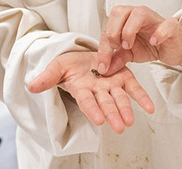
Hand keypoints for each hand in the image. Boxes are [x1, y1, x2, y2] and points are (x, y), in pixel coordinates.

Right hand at [28, 51, 154, 133]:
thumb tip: (31, 86)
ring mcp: (111, 84)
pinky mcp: (124, 76)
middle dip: (112, 115)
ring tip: (131, 121)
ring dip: (125, 109)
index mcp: (82, 89)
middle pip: (106, 103)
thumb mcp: (57, 67)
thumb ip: (47, 77)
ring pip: (119, 98)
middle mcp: (98, 90)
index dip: (92, 110)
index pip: (87, 101)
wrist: (84, 54)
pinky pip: (134, 88)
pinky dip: (142, 98)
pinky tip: (150, 108)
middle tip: (120, 127)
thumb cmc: (69, 64)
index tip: (98, 120)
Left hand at [95, 5, 181, 76]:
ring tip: (129, 45)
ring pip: (139, 13)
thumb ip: (116, 59)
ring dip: (129, 30)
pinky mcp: (171, 26)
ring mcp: (155, 19)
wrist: (172, 48)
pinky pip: (166, 24)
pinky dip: (159, 33)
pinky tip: (153, 42)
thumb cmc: (152, 45)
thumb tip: (104, 69)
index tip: (103, 65)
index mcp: (126, 20)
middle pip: (119, 11)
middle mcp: (138, 15)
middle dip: (113, 31)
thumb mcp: (130, 54)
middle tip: (117, 47)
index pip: (108, 27)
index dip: (103, 47)